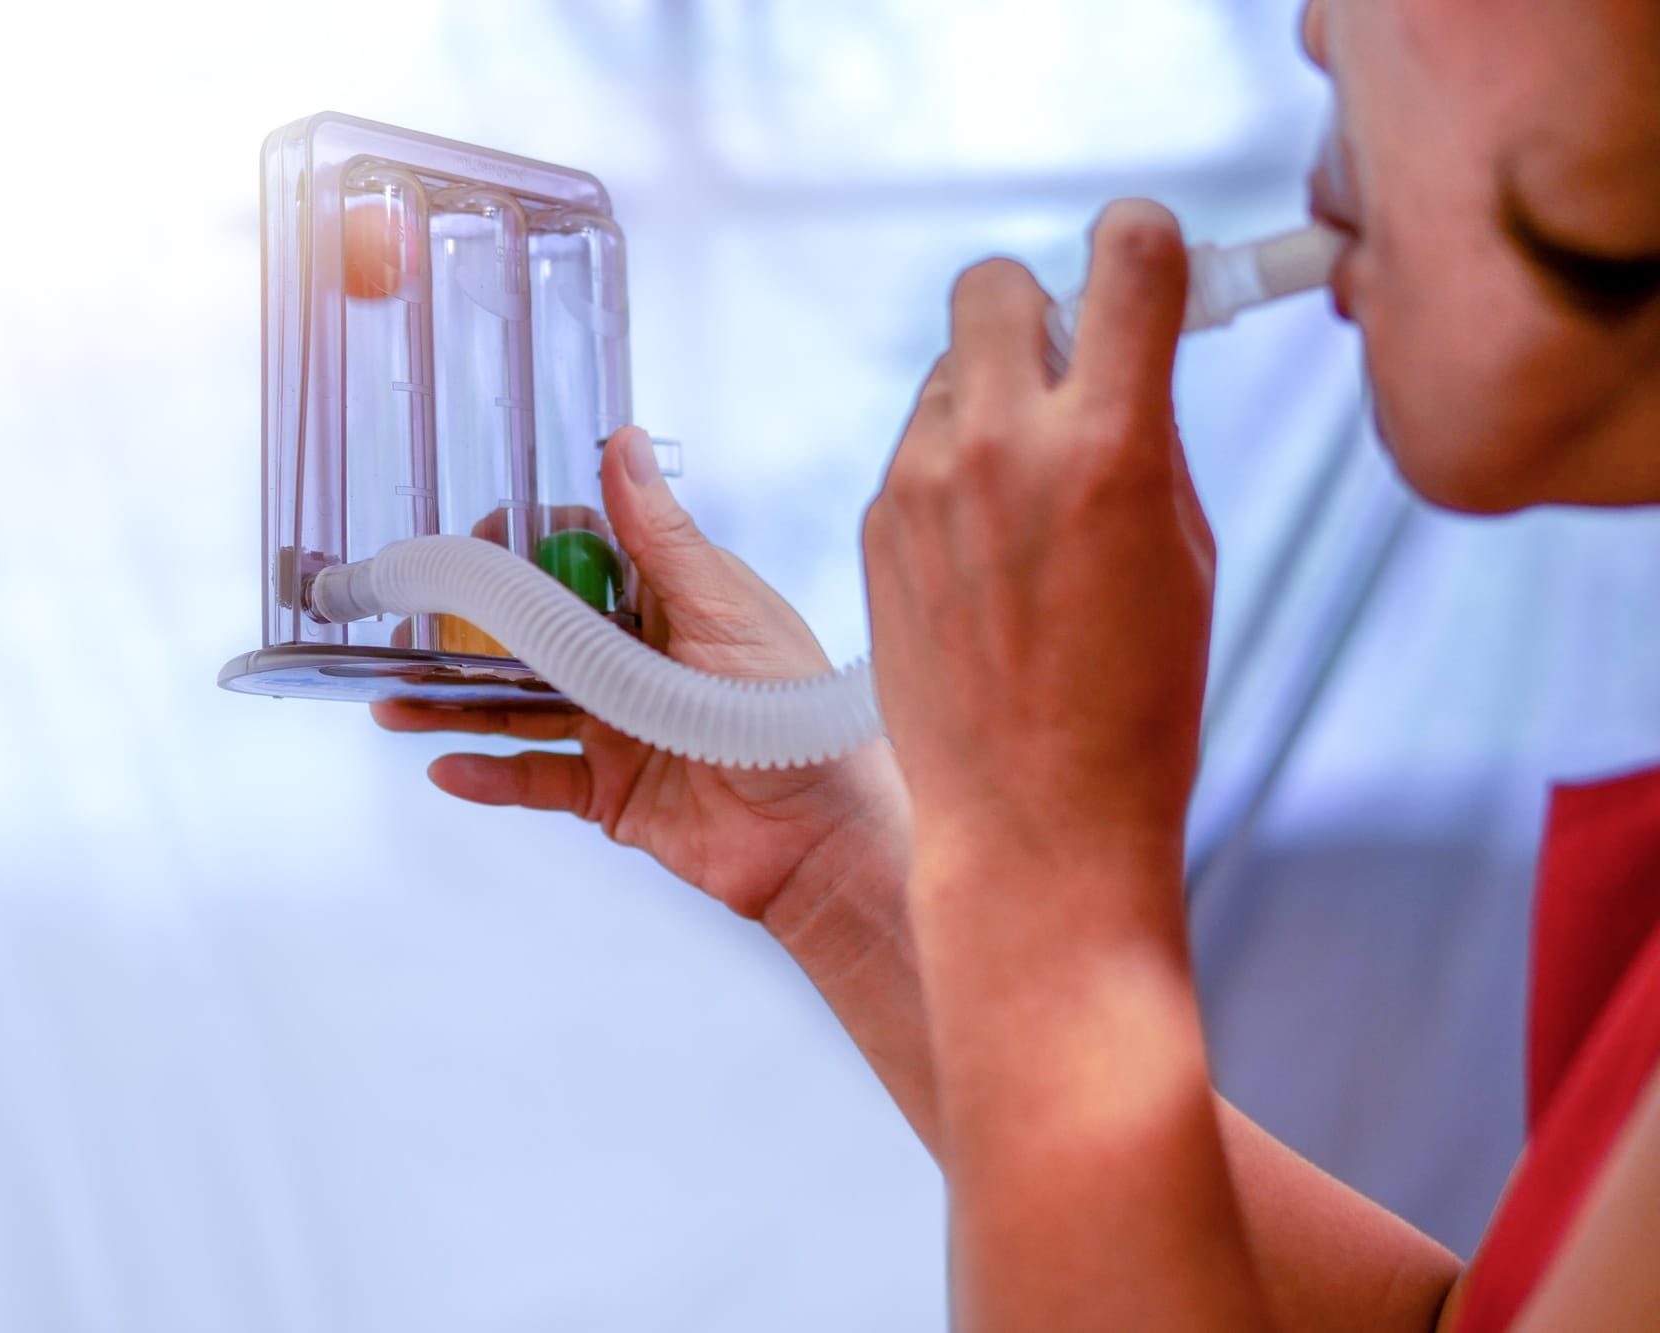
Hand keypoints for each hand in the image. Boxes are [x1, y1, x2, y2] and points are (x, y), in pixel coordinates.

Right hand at [373, 426, 908, 923]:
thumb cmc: (795, 716)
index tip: (470, 543)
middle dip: (466, 628)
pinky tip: (443, 766)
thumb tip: (622, 441)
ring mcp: (618, 727)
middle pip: (533, 633)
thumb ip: (661, 536)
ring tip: (391, 700)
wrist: (822, 839)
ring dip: (455, 702)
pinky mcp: (611, 793)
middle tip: (403, 621)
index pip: (576, 555)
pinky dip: (489, 775)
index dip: (521, 547)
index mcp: (667, 601)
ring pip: (519, 706)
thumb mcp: (724, 610)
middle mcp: (635, 659)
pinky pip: (535, 779)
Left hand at [861, 200, 1214, 896]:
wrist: (1033, 821)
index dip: (1144, 242)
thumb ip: (1147, 434)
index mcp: (1107, 445)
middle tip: (1068, 375)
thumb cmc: (1137, 704)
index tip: (1147, 263)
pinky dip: (953, 470)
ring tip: (1028, 503)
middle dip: (1036, 310)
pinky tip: (984, 556)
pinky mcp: (877, 524)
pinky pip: (919, 448)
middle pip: (993, 283)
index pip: (1126, 253)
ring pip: (953, 372)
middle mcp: (1001, 447)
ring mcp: (922, 485)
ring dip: (992, 401)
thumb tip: (1120, 354)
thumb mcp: (1186, 553)